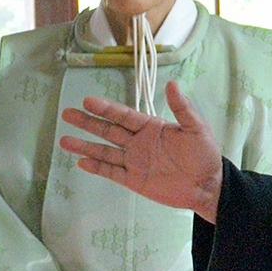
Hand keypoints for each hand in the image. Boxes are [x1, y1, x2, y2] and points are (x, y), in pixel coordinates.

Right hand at [59, 84, 224, 221]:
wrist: (207, 186)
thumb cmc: (205, 155)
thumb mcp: (196, 128)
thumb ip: (182, 108)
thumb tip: (172, 83)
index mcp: (150, 127)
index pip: (123, 115)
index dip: (105, 108)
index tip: (87, 100)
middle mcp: (138, 142)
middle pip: (108, 130)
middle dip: (87, 122)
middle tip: (66, 113)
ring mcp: (134, 162)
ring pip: (104, 151)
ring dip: (85, 146)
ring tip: (64, 140)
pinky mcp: (134, 180)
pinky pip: (111, 172)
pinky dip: (96, 167)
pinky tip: (80, 162)